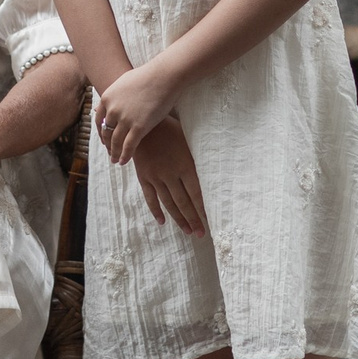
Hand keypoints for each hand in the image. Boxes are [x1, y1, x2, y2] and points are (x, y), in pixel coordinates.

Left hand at [96, 60, 182, 163]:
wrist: (163, 76)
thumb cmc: (147, 77)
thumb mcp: (123, 83)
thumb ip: (115, 95)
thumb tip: (110, 100)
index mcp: (107, 99)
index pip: (98, 120)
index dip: (101, 132)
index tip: (104, 139)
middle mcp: (113, 110)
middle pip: (106, 133)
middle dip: (107, 144)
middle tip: (110, 152)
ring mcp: (125, 120)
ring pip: (116, 142)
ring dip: (114, 153)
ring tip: (115, 160)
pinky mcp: (139, 127)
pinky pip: (129, 146)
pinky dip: (124, 156)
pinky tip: (123, 162)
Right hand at [130, 118, 207, 236]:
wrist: (142, 124)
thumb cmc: (170, 129)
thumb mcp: (188, 140)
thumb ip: (198, 158)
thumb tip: (214, 172)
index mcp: (184, 165)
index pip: (196, 193)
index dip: (203, 209)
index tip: (210, 222)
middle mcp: (170, 174)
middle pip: (184, 202)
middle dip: (193, 219)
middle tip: (201, 234)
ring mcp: (156, 177)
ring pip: (169, 203)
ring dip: (179, 219)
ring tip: (188, 232)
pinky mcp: (144, 177)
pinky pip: (150, 198)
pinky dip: (156, 211)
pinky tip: (163, 222)